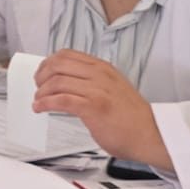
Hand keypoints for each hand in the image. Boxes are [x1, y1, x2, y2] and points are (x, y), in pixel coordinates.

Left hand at [33, 49, 172, 169]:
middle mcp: (100, 75)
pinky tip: (40, 108)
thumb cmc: (132, 117)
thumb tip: (68, 82)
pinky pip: (61, 100)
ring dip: (41, 92)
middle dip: (41, 76)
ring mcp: (97, 90)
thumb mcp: (114, 88)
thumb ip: (93, 82)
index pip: (67, 54)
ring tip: (38, 101)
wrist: (152, 134)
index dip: (48, 63)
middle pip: (57, 65)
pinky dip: (45, 103)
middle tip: (37, 87)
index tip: (41, 74)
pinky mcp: (94, 107)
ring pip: (57, 81)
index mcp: (103, 68)